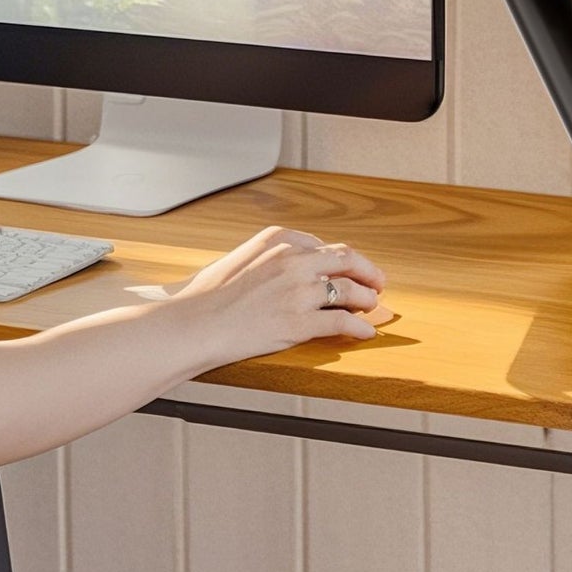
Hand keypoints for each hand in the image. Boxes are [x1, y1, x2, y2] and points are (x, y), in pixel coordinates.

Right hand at [173, 226, 386, 365]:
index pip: (326, 246)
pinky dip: (360, 326)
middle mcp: (294, 260)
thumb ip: (273, 254)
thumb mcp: (242, 257)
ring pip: (350, 290)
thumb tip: (298, 261)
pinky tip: (366, 331)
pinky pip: (342, 322)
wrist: (193, 324)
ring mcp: (299, 291)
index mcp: (280, 240)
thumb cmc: (208, 295)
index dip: (345, 259)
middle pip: (347, 260)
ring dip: (368, 299)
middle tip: (378, 282)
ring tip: (373, 306)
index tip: (352, 267)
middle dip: (368, 271)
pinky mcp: (299, 321)